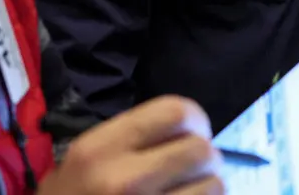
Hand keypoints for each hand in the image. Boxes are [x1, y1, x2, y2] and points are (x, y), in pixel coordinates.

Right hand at [39, 96, 222, 194]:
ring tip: (188, 191)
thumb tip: (189, 129)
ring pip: (214, 185)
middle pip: (202, 150)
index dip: (196, 120)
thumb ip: (132, 138)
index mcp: (100, 149)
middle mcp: (124, 180)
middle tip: (193, 169)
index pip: (176, 112)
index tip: (192, 133)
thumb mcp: (84, 160)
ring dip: (208, 187)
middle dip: (205, 159)